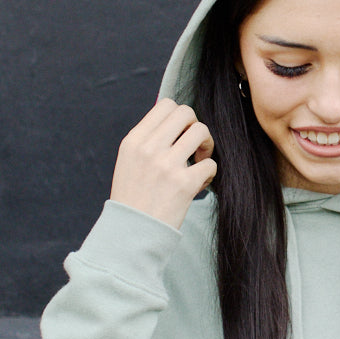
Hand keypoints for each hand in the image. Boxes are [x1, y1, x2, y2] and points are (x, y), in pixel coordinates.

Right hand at [109, 99, 215, 228]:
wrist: (132, 233)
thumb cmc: (133, 198)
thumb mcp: (129, 162)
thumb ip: (148, 140)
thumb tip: (174, 118)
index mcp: (134, 141)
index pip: (166, 105)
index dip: (180, 117)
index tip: (180, 135)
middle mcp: (149, 149)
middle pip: (186, 112)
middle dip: (195, 126)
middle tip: (194, 147)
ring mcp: (166, 165)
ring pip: (201, 131)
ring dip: (206, 146)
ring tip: (199, 162)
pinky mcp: (184, 184)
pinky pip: (210, 164)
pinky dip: (210, 173)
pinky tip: (200, 183)